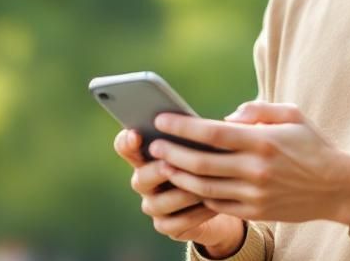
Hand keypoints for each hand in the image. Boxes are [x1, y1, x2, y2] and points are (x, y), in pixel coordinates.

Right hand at [113, 129, 246, 254]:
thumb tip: (211, 121)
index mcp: (148, 155)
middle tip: (169, 164)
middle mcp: (145, 182)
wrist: (224, 198)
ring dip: (180, 194)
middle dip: (156, 171)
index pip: (126, 146)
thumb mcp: (205, 144)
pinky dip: (194, 215)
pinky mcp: (167, 226)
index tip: (136, 134)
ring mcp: (154, 205)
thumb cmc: (211, 161)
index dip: (126, 142)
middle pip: (140, 178)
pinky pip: (175, 224)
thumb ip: (197, 134)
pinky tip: (211, 205)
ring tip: (201, 187)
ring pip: (158, 203)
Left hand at [149, 102, 349, 227]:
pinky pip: (218, 204)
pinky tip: (187, 183)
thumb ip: (257, 110)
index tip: (161, 119)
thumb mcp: (291, 115)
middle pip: (201, 163)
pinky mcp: (256, 212)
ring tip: (163, 164)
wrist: (337, 187)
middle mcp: (257, 169)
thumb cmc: (311, 145)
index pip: (212, 133)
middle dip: (172, 153)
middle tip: (154, 144)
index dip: (182, 127)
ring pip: (204, 188)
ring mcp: (255, 194)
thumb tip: (226, 118)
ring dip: (178, 176)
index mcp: (263, 141)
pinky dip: (198, 194)